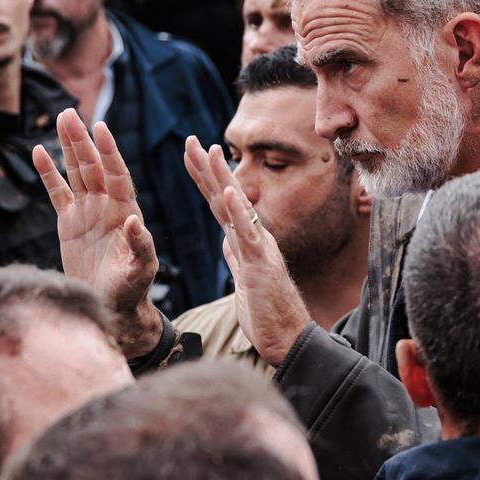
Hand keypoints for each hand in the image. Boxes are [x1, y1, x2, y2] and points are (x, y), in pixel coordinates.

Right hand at [33, 108, 161, 357]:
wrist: (111, 307)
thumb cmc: (132, 290)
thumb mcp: (141, 270)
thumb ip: (140, 245)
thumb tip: (134, 220)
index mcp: (126, 210)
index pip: (117, 174)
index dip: (109, 152)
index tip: (101, 128)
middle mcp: (108, 205)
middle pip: (93, 166)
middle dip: (82, 141)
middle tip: (70, 113)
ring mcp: (88, 211)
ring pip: (76, 172)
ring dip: (68, 147)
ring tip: (61, 120)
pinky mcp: (69, 222)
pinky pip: (57, 192)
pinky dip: (48, 172)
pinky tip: (39, 151)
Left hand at [184, 136, 310, 365]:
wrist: (288, 339)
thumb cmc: (268, 314)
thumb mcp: (244, 280)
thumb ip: (237, 258)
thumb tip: (226, 242)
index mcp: (244, 241)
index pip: (220, 204)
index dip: (205, 179)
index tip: (192, 154)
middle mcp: (252, 238)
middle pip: (225, 196)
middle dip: (207, 168)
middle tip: (190, 140)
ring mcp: (258, 249)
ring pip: (236, 207)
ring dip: (222, 177)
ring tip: (209, 151)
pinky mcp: (261, 265)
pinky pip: (248, 234)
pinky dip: (239, 211)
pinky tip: (232, 191)